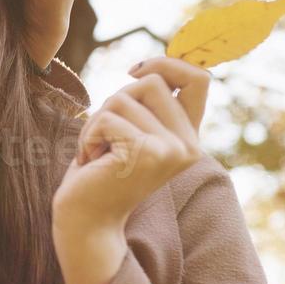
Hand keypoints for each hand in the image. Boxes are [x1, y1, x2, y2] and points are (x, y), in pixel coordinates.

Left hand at [52, 57, 211, 283]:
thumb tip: (151, 65)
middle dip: (116, 99)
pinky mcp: (144, 154)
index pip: (198, 79)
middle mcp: (188, 144)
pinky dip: (87, 136)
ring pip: (122, 98)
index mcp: (188, 136)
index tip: (134, 70)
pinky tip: (92, 162)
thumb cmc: (100, 172)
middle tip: (106, 136)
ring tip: (99, 153)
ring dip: (96, 122)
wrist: (85, 221)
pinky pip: (105, 119)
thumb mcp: (131, 132)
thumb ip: (148, 105)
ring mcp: (170, 150)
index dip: (168, 62)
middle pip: (151, 81)